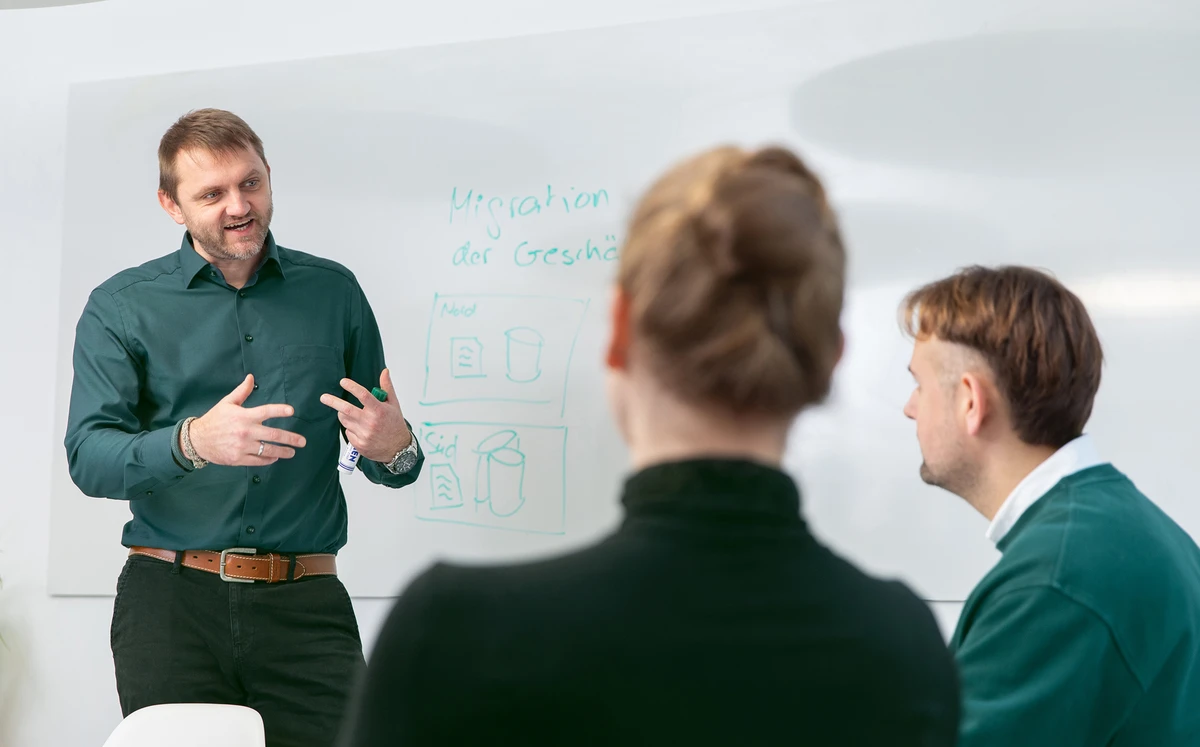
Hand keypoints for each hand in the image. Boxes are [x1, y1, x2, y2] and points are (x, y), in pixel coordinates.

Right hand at [189, 374, 306, 465]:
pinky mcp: (238, 459)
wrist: (197, 440)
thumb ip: (242, 391)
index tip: (292, 411)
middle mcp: (245, 431)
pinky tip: (275, 457)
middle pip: (273, 435)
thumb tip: (251, 377)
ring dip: (283, 451)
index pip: (265, 411)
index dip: (279, 410)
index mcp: (243, 416)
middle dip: (290, 438)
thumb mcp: (227, 403)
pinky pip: (258, 461)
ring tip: (293, 451)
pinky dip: (268, 460)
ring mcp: (242, 446)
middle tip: (302, 441)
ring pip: (268, 450)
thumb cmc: (215, 419)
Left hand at [319, 368, 410, 462]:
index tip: (343, 381)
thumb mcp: (394, 404)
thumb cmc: (395, 424)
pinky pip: (347, 432)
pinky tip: (359, 429)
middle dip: (333, 402)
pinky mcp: (359, 444)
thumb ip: (387, 387)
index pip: (363, 395)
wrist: (398, 448)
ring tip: (351, 414)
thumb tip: (384, 371)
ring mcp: (364, 434)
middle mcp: (371, 423)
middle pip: (346, 410)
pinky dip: (350, 428)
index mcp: (380, 411)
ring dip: (343, 414)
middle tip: (323, 397)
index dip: (352, 387)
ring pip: (345, 420)